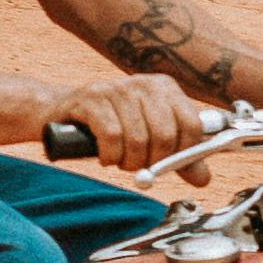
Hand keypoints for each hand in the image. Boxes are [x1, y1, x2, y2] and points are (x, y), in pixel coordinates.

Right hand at [50, 73, 216, 175]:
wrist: (60, 113)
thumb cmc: (110, 127)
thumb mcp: (149, 141)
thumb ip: (178, 159)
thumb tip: (203, 178)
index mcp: (165, 88)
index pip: (192, 126)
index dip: (182, 154)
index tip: (165, 162)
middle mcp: (144, 83)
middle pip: (166, 136)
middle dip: (151, 161)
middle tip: (136, 164)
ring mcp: (117, 88)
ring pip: (138, 140)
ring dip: (127, 161)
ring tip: (118, 158)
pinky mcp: (92, 97)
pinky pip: (112, 136)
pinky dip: (109, 155)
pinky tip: (104, 154)